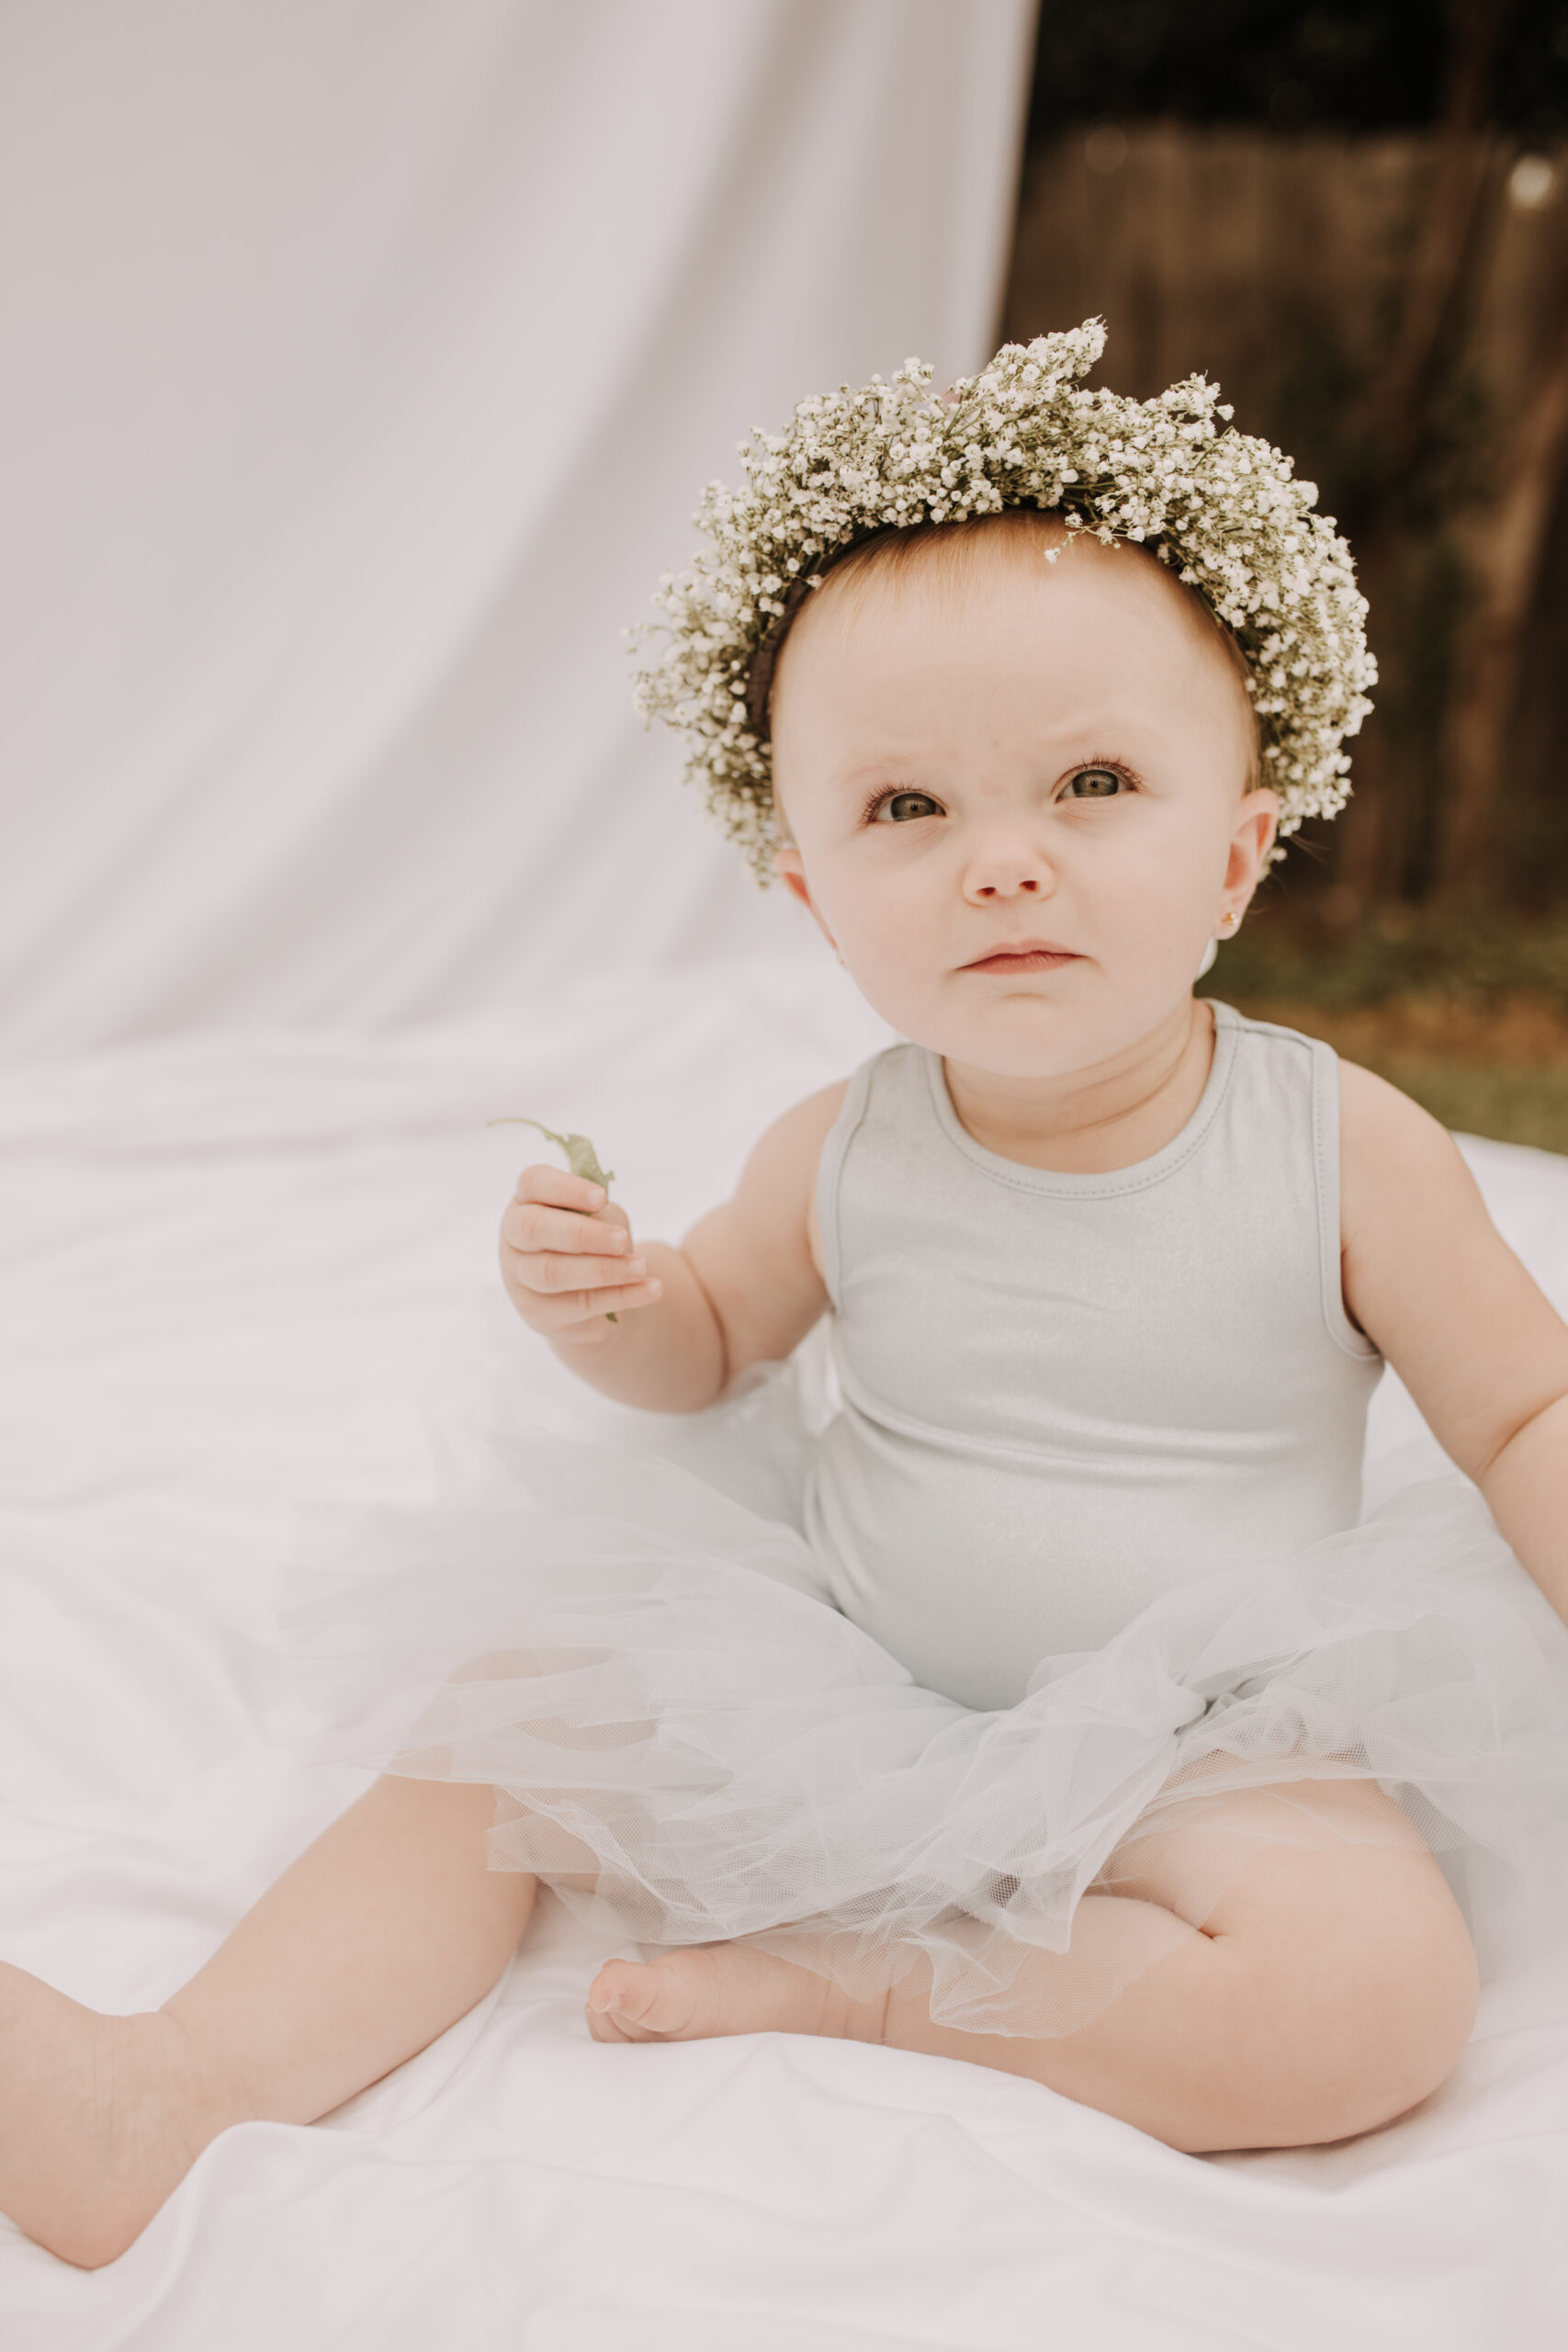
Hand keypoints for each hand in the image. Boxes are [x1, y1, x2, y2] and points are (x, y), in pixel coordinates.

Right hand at [499, 1163, 662, 1343]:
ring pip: (552, 1272)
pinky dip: (620, 1296)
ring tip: (640, 1267)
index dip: (565, 1188)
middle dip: (582, 1233)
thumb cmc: (593, 1242)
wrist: (591, 1297)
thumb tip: (609, 1229)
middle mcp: (514, 1239)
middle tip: (622, 1239)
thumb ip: (599, 1215)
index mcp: (526, 1202)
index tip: (602, 1197)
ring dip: (602, 1269)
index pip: (532, 1183)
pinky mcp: (540, 1314)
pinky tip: (650, 1289)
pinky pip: (578, 1305)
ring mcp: (520, 1279)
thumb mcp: (600, 1219)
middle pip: (533, 1228)